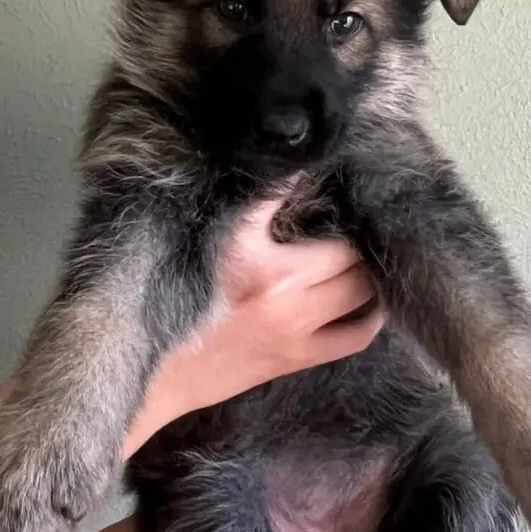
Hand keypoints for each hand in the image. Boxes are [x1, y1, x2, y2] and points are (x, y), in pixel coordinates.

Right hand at [128, 189, 383, 446]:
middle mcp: (288, 300)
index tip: (343, 196)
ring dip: (369, 276)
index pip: (329, 230)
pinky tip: (371, 302)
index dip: (343, 209)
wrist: (159, 368)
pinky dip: (371, 319)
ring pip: (363, 298)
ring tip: (365, 259)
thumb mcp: (217, 239)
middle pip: (353, 262)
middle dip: (358, 242)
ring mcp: (297, 333)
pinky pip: (354, 338)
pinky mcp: (298, 359)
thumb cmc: (178, 294)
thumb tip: (296, 163)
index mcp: (266, 265)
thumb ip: (261, 201)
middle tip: (355, 226)